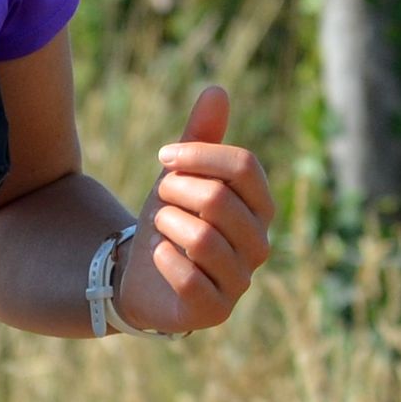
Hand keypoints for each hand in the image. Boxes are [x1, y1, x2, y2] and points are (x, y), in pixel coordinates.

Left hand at [117, 86, 274, 334]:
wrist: (140, 274)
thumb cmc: (170, 218)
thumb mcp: (181, 175)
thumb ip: (201, 137)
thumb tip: (216, 90)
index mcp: (260, 206)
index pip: (244, 166)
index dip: (199, 155)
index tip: (165, 157)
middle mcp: (260, 244)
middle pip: (219, 199)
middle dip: (176, 189)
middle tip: (159, 195)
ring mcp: (240, 281)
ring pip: (202, 238)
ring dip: (167, 223)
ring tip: (160, 226)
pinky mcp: (214, 311)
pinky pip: (191, 279)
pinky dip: (165, 260)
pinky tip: (158, 255)